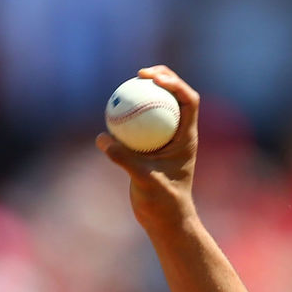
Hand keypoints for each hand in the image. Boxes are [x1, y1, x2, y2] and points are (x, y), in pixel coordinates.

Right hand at [95, 66, 200, 231]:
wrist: (165, 218)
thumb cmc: (162, 202)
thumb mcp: (144, 180)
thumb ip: (124, 159)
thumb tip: (103, 138)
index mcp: (187, 137)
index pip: (189, 101)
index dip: (175, 83)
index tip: (153, 78)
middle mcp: (180, 134)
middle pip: (177, 96)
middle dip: (163, 77)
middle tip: (141, 73)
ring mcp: (166, 139)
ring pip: (159, 107)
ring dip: (147, 92)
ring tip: (128, 82)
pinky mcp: (152, 146)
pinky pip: (141, 122)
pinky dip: (130, 113)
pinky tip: (112, 107)